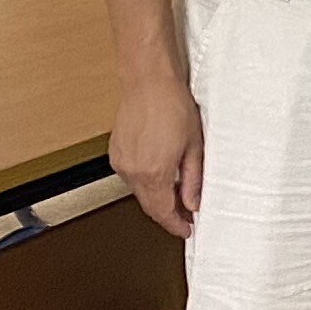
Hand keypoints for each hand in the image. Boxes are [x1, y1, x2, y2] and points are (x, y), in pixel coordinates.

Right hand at [115, 70, 206, 237]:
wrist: (148, 81)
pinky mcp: (116, 153)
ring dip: (156, 197)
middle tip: (186, 213)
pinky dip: (146, 183)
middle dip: (168, 213)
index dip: (176, 224)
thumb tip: (194, 202)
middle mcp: (133, 171)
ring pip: (140, 193)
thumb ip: (193, 179)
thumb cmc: (171, 104)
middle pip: (150, 206)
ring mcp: (121, 162)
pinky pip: (131, 178)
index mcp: (154, 173)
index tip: (186, 228)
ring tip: (176, 193)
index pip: (163, 212)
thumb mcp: (194, 146)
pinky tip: (160, 175)